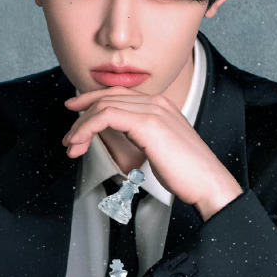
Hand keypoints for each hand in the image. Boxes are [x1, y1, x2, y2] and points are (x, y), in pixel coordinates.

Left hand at [63, 87, 242, 219]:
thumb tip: (122, 137)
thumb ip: (143, 135)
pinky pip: (105, 117)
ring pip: (103, 106)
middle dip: (82, 114)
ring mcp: (152, 110)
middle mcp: (156, 102)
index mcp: (161, 105)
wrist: (208, 183)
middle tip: (69, 137)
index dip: (92, 99)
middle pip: (108, 97)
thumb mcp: (161, 147)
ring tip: (71, 146)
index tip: (75, 111)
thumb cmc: (187, 173)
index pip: (119, 93)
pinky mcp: (147, 124)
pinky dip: (87, 128)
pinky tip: (80, 143)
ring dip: (81, 126)